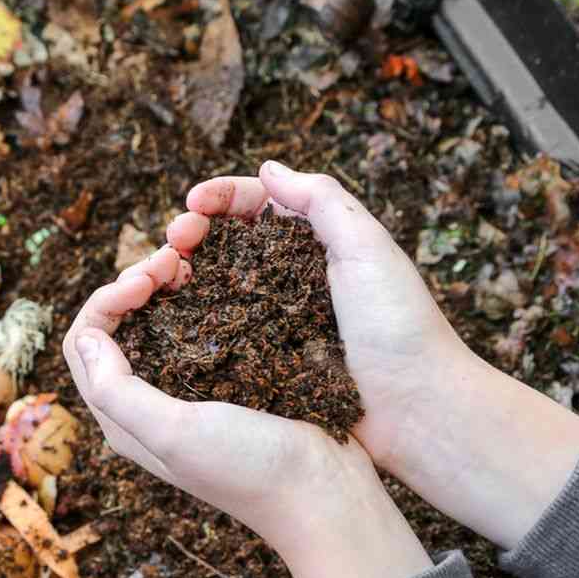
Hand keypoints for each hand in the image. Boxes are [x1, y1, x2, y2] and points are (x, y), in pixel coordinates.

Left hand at [62, 247, 432, 577]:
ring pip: (156, 320)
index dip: (106, 299)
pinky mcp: (228, 378)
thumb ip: (118, 391)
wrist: (326, 493)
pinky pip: (198, 325)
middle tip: (172, 259)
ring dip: (163, 285)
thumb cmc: (250, 468)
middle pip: (117, 325)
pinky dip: (198, 296)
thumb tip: (86, 336)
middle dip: (134, 283)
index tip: (146, 280)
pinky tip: (219, 279)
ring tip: (190, 261)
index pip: (85, 342)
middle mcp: (149, 403)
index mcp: (124, 419)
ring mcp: (190, 389)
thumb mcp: (175, 434)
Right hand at [166, 161, 463, 469]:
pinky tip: (172, 315)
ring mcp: (274, 320)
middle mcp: (290, 276)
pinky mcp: (265, 360)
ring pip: (216, 284)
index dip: (220, 197)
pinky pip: (220, 332)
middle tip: (173, 240)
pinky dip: (192, 318)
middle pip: (227, 242)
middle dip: (193, 231)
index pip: (257, 204)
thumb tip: (268, 168)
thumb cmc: (399, 326)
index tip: (192, 203)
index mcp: (317, 242)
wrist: (416, 409)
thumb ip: (322, 200)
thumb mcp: (368, 247)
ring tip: (162, 274)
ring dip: (184, 272)